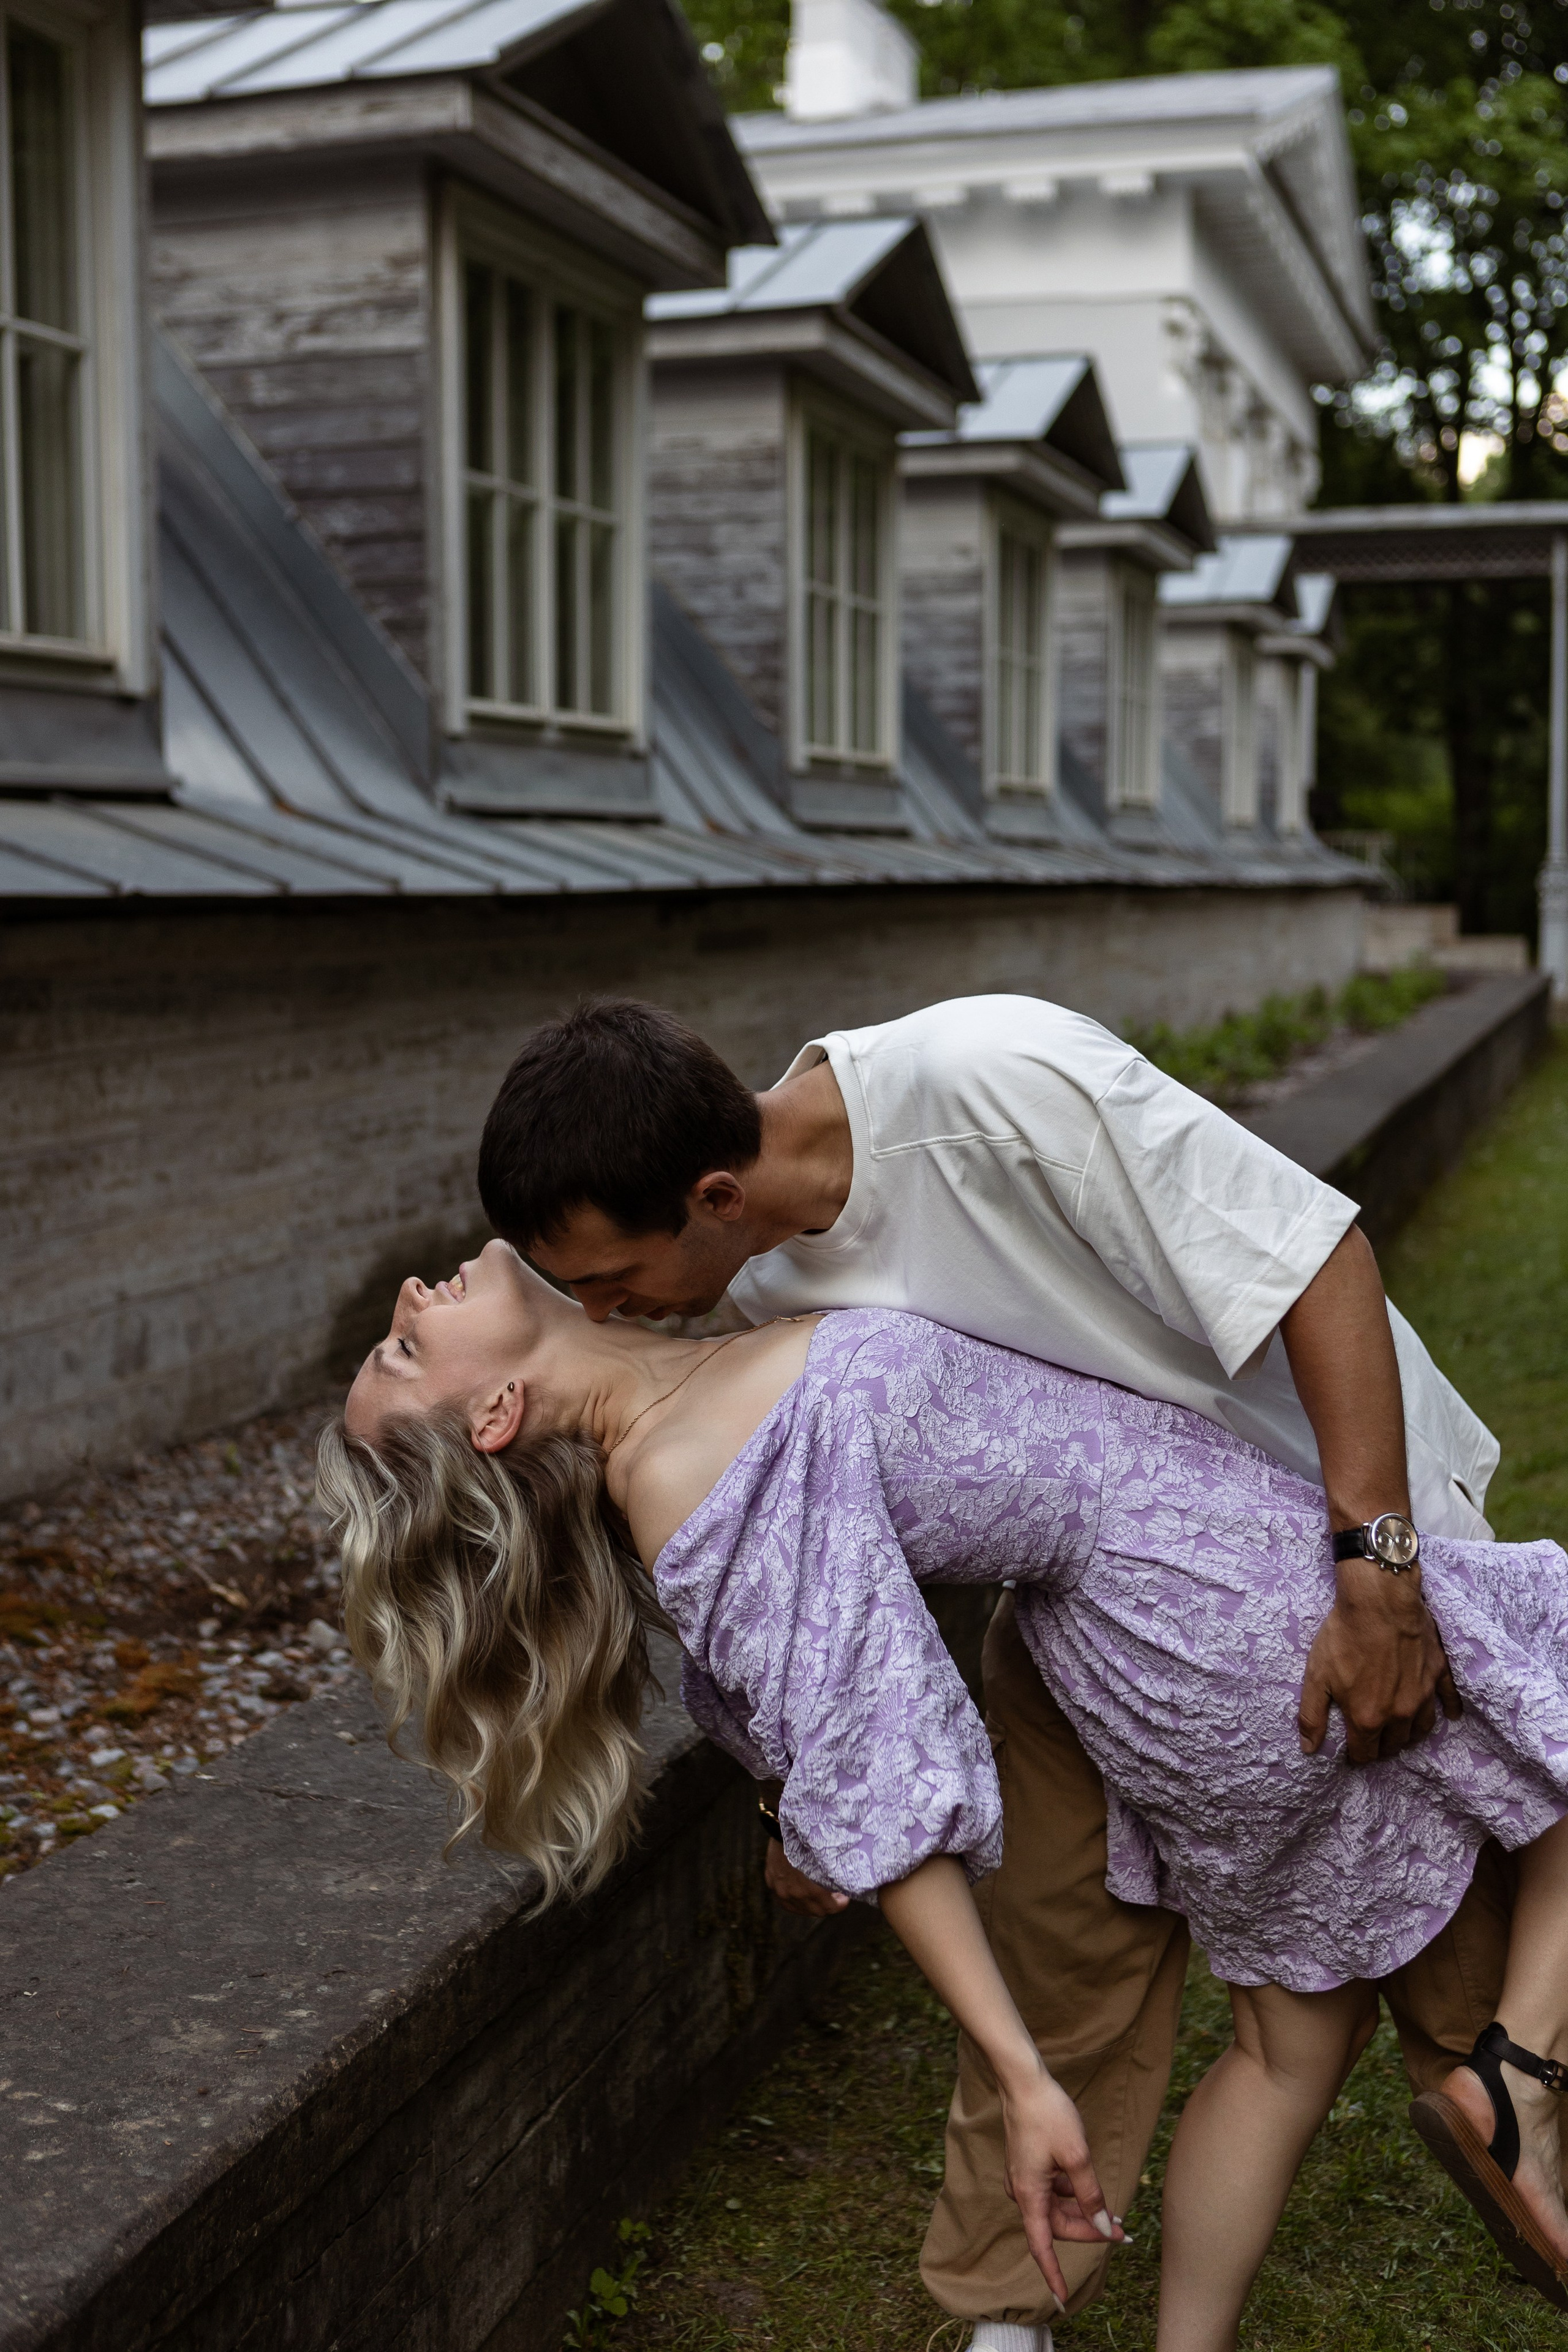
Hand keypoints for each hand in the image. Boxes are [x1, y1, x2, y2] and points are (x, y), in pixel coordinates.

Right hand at [764, 1838, 848, 1916]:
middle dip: (827, 1905)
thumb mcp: (826, 1860)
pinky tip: (802, 1896)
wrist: (784, 1826)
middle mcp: (796, 1895)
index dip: (840, 1904)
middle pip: (817, 1911)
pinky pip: (786, 1904)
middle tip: (833, 1894)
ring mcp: (782, 1891)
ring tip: (818, 1894)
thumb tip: (844, 1886)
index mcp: (812, 1890)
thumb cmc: (808, 1840)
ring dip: (812, 1905)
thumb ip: (834, 1877)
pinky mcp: (772, 1885)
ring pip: (801, 1910)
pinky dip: (795, 1903)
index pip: (831, 1908)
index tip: (844, 1897)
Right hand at [999, 2063, 1124, 2305]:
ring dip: (1083, 2212)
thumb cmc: (1048, 2115)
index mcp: (1030, 2195)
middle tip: (1122, 2231)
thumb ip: (1091, 2196)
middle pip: (1057, 2226)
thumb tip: (1102, 2228)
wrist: (1023, 2081)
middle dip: (1089, 2231)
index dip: (1053, 2275)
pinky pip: (1052, 2191)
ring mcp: (1024, 2178)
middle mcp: (1023, 2191)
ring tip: (1112, 2211)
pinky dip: (1072, 2194)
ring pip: (1057, 2208)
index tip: (1063, 2301)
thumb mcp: (1078, 2157)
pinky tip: (1088, 2184)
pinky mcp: (1029, 2166)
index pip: (1042, 2247)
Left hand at [1297, 1557, 1462, 1764]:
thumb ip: (1312, 1716)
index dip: (1356, 1755)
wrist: (1379, 1601)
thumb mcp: (1316, 1676)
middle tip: (1373, 1737)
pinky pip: (1449, 1700)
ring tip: (1399, 1729)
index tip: (1351, 1749)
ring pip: (1421, 1729)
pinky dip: (1449, 1710)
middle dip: (1382, 1746)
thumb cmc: (1344, 1636)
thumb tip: (1310, 1750)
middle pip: (1394, 1745)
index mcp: (1368, 1718)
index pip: (1365, 1754)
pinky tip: (1449, 1714)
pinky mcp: (1439, 1673)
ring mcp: (1423, 1694)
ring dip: (1409, 1733)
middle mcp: (1400, 1713)